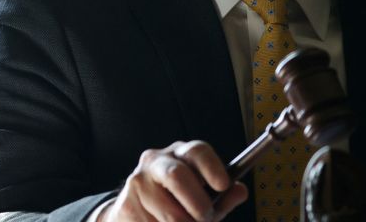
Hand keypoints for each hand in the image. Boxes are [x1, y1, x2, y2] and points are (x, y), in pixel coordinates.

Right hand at [101, 141, 247, 221]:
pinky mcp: (126, 206)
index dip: (212, 167)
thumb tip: (240, 190)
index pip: (197, 151)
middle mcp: (156, 162)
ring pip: (170, 214)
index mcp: (180, 155)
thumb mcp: (203, 198)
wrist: (135, 211)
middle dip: (198, 205)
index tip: (223, 185)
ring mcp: (138, 183)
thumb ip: (223, 198)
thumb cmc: (175, 202)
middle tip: (205, 218)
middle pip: (177, 176)